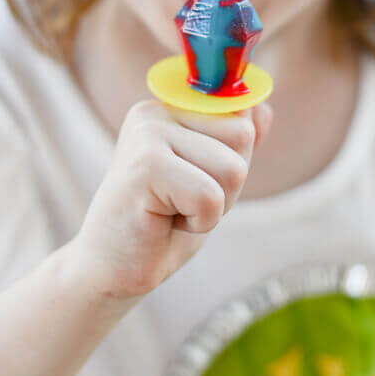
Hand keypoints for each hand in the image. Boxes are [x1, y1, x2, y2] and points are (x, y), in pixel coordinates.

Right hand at [73, 99, 273, 301]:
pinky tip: (164, 223)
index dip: (232, 163)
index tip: (191, 181)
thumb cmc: (162, 224)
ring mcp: (148, 134)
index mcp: (170, 106)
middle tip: (183, 201)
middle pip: (242, 136)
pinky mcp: (145, 166)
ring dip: (214, 205)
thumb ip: (234, 142)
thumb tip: (264, 107)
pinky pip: (211, 197)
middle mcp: (157, 111)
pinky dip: (199, 222)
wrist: (110, 269)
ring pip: (233, 167)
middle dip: (227, 183)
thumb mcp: (210, 177)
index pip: (243, 116)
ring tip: (173, 211)